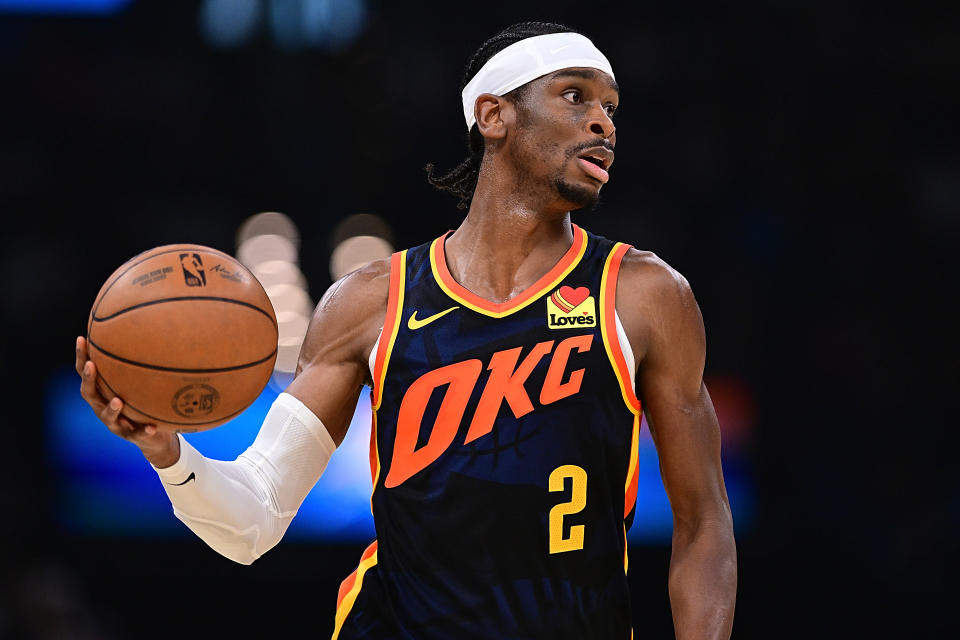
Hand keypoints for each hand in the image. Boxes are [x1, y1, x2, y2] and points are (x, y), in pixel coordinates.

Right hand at [75, 336, 180, 467]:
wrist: (154, 439)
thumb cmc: (145, 403)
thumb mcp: (142, 383)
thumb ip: (141, 364)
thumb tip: (151, 330)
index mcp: (102, 393)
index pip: (87, 372)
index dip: (82, 357)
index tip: (82, 339)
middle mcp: (103, 408)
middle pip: (90, 394)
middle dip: (89, 379)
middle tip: (91, 366)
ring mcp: (116, 424)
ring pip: (108, 417)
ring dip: (112, 409)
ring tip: (118, 401)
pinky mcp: (132, 437)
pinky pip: (138, 434)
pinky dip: (144, 430)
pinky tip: (152, 427)